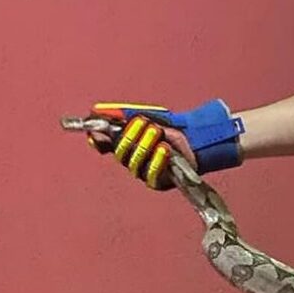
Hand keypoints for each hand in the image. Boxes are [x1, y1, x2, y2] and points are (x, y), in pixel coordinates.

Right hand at [88, 100, 243, 188]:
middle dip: (131, 135)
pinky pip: (152, 174)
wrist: (198, 141)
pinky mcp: (157, 182)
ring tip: (158, 132)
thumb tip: (95, 110)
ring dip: (146, 145)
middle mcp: (131, 160)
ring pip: (135, 162)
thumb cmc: (172, 129)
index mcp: (124, 144)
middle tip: (145, 123)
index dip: (98, 138)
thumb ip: (123, 114)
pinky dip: (157, 160)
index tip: (97, 130)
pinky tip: (164, 149)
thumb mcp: (148, 117)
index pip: (103, 144)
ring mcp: (143, 172)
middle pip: (120, 151)